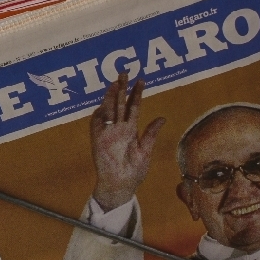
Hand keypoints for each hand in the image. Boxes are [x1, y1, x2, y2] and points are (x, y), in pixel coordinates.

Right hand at [91, 74, 165, 211]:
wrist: (121, 187)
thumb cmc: (133, 173)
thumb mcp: (146, 152)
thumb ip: (151, 134)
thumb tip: (162, 118)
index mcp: (130, 131)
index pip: (134, 108)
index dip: (137, 94)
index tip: (141, 81)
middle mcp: (118, 130)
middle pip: (119, 105)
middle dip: (122, 89)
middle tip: (124, 73)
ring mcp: (108, 134)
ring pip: (109, 111)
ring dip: (111, 97)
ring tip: (116, 83)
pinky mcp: (98, 141)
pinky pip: (97, 124)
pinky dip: (99, 114)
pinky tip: (104, 103)